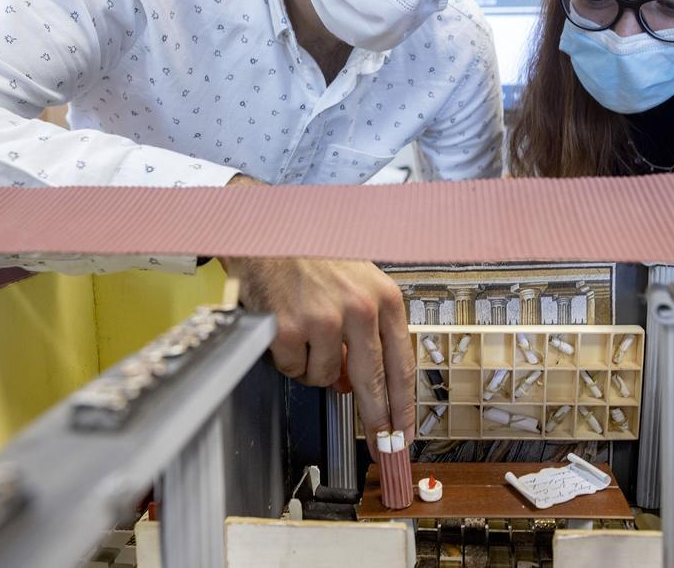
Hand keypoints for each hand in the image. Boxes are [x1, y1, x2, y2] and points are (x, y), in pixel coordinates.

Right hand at [226, 256, 414, 456]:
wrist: (269, 232)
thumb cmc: (314, 255)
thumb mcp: (356, 285)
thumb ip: (367, 333)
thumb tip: (358, 384)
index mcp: (384, 298)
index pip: (401, 364)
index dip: (404, 405)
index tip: (404, 430)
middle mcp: (360, 308)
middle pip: (374, 383)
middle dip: (377, 418)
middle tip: (380, 442)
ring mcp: (324, 320)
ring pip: (327, 377)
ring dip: (316, 369)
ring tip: (307, 336)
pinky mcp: (290, 328)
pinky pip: (295, 369)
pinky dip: (290, 359)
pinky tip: (287, 330)